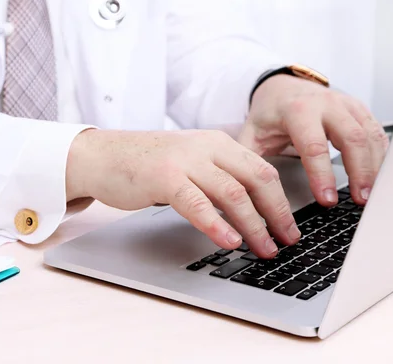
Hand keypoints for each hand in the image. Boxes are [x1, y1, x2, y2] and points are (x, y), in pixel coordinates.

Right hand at [66, 129, 300, 257]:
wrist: (103, 155)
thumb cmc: (146, 164)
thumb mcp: (190, 163)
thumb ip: (217, 179)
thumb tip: (248, 212)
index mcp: (218, 143)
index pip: (262, 170)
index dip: (281, 201)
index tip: (289, 227)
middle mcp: (206, 147)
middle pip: (257, 179)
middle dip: (276, 214)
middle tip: (286, 241)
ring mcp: (185, 161)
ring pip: (233, 193)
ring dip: (253, 225)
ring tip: (263, 248)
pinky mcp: (164, 177)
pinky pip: (197, 203)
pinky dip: (216, 224)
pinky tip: (229, 241)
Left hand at [238, 74, 388, 206]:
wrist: (280, 86)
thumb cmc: (268, 113)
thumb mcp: (251, 134)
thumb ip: (249, 162)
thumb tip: (248, 192)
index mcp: (297, 110)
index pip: (314, 146)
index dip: (322, 175)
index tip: (327, 199)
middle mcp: (326, 104)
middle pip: (352, 139)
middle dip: (359, 172)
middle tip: (360, 200)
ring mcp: (346, 105)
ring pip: (369, 135)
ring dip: (374, 167)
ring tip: (370, 194)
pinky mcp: (358, 109)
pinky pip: (376, 132)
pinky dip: (381, 155)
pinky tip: (379, 175)